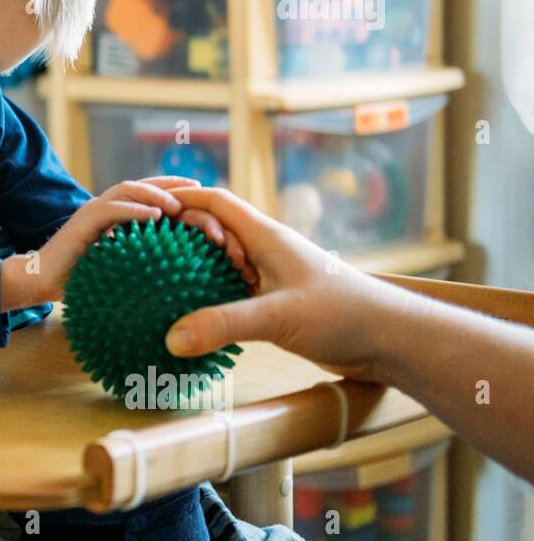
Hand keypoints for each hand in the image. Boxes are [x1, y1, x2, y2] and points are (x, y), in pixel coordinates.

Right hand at [11, 176, 253, 307]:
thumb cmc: (83, 283)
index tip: (218, 213)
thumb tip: (187, 290)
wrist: (40, 282)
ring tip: (181, 205)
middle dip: (182, 195)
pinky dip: (135, 208)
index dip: (190, 200)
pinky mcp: (83, 220)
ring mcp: (96, 210)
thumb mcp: (124, 275)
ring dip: (159, 193)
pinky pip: (112, 208)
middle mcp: (113, 208)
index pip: (163, 199)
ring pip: (132, 189)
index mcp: (126, 218)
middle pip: (154, 189)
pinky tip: (156, 216)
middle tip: (208, 206)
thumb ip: (148, 271)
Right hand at [163, 186, 390, 381]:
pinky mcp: (278, 303)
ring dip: (198, 271)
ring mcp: (273, 277)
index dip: (181, 200)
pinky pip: (235, 291)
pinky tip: (197, 319)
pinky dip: (213, 298)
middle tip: (153, 259)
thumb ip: (223, 324)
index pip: (215, 202)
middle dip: (184, 238)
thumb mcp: (278, 317)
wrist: (392, 340)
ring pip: (224, 263)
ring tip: (166, 288)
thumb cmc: (344, 315)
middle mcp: (267, 251)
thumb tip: (171, 338)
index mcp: (267, 237)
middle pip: (215, 229)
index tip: (148, 211)